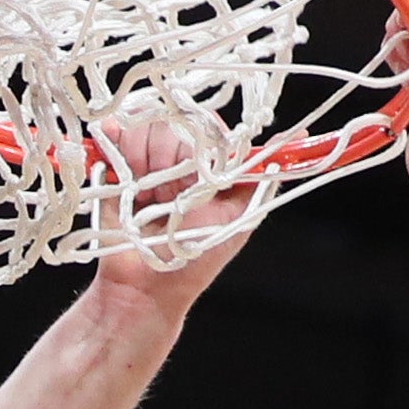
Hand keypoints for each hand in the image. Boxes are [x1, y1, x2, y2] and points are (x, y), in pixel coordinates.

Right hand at [88, 112, 261, 309]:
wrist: (144, 288)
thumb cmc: (193, 259)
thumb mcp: (239, 217)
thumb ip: (259, 178)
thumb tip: (295, 140)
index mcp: (208, 166)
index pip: (206, 125)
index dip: (198, 144)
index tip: (193, 179)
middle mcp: (178, 157)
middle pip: (173, 120)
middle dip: (168, 157)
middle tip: (167, 195)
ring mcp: (145, 158)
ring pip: (144, 123)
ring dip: (140, 157)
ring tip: (141, 193)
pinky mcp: (114, 164)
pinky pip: (114, 132)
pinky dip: (113, 139)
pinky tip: (119, 167)